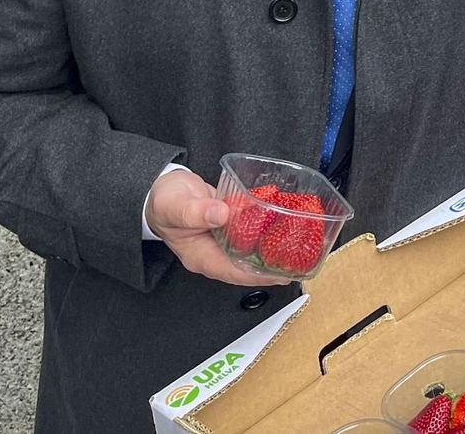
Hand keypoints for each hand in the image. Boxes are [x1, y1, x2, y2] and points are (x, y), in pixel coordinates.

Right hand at [144, 169, 288, 286]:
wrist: (163, 189)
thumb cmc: (164, 201)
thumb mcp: (175, 205)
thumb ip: (195, 211)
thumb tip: (221, 214)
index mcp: (202, 257)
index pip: (234, 272)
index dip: (259, 275)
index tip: (282, 274)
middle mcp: (216, 253)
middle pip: (248, 266)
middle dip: (273, 265)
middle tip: (300, 262)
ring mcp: (225, 241)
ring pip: (253, 250)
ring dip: (274, 249)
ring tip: (300, 247)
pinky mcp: (232, 227)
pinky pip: (252, 233)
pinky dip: (267, 229)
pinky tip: (285, 225)